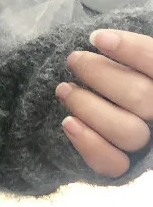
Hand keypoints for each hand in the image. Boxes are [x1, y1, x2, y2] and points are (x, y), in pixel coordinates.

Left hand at [56, 30, 152, 177]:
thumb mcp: (131, 67)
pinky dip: (88, 144)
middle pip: (140, 97)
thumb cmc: (123, 81)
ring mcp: (147, 146)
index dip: (132, 50)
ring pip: (126, 131)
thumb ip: (133, 58)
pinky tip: (68, 123)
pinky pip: (112, 163)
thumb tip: (105, 37)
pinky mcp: (126, 168)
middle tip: (73, 59)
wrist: (113, 116)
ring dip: (88, 106)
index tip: (97, 38)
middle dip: (100, 74)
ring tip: (63, 89)